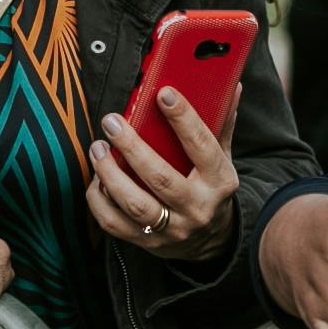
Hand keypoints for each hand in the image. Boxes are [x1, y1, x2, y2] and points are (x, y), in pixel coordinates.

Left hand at [87, 83, 243, 261]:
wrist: (210, 241)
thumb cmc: (210, 188)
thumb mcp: (223, 158)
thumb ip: (222, 123)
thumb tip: (232, 86)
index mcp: (219, 181)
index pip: (202, 146)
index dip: (183, 118)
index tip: (163, 93)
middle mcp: (197, 207)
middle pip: (160, 177)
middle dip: (131, 147)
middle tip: (111, 122)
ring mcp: (173, 229)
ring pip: (135, 204)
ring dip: (110, 174)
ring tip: (97, 148)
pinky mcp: (148, 242)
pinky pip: (114, 223)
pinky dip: (99, 200)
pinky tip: (95, 179)